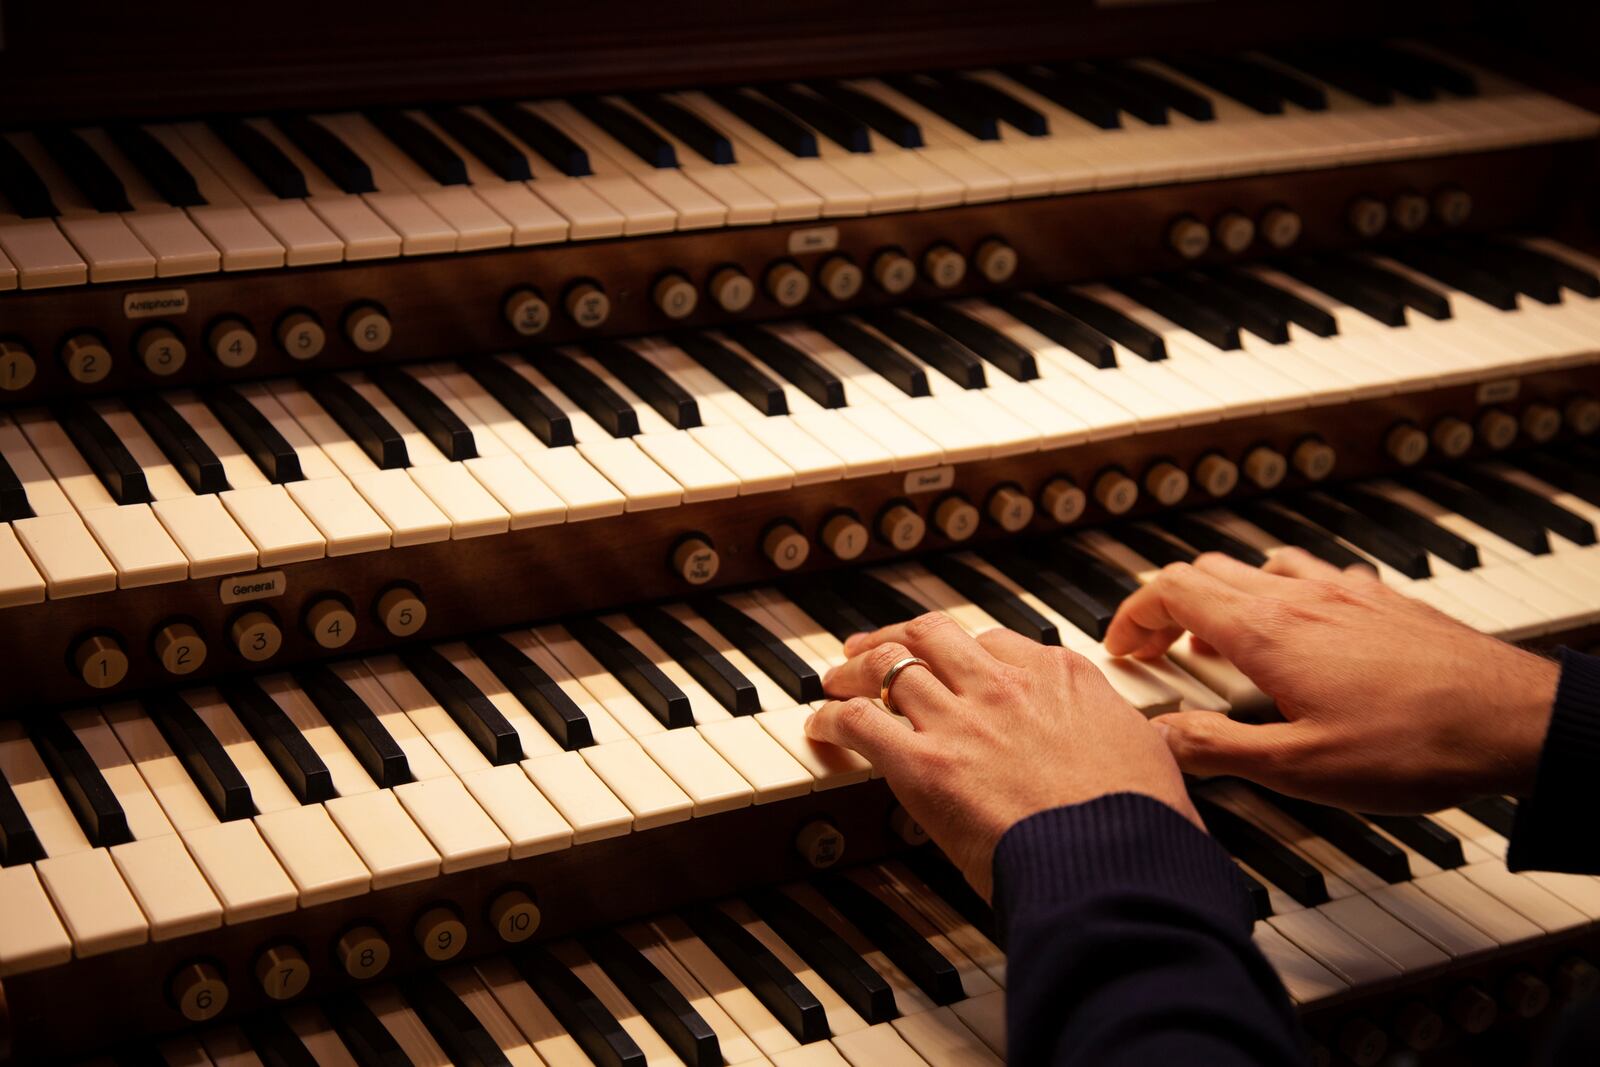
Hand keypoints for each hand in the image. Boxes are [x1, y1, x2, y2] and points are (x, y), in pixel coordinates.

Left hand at [805, 612, 1197, 898]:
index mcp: (1064, 676)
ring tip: (837, 678)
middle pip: (934, 636)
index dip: (966, 652)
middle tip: (875, 648)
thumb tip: (1140, 752)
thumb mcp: (1150, 760)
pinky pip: (859, 721)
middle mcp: (1006, 685)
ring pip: (888, 666)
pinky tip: (823, 726)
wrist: (1115, 865)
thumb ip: (1127, 743)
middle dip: (899, 637)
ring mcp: (962, 719)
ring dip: (855, 669)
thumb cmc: (1139, 829)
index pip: (998, 642)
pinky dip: (833, 718)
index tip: (953, 662)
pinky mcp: (923, 763)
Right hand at [1104, 548, 1559, 812]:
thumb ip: (1219, 749)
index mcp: (1267, 632)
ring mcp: (1343, 592)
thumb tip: (1158, 738)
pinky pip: (1308, 575)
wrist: (1515, 720)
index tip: (1122, 649)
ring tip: (1218, 644)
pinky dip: (1276, 594)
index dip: (1132, 616)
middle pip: (1205, 571)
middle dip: (1167, 607)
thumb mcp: (1301, 768)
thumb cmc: (1417, 743)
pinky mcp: (1380, 600)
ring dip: (1221, 599)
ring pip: (1256, 567)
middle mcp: (1299, 597)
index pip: (1170, 590)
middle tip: (1158, 651)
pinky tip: (1297, 633)